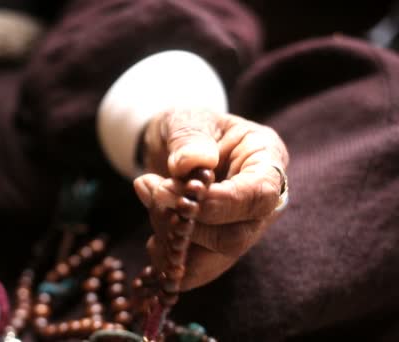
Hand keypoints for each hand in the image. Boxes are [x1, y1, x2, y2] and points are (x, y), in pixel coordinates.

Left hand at [134, 108, 288, 289]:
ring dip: (172, 239)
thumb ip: (189, 138)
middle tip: (150, 188)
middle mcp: (262, 201)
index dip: (217, 203)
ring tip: (149, 198)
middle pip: (237, 236)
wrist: (172, 144)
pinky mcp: (219, 247)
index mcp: (267, 159)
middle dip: (185, 222)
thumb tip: (190, 163)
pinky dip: (170, 260)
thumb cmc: (186, 126)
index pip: (259, 195)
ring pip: (216, 258)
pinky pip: (199, 270)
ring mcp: (243, 227)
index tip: (171, 191)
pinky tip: (154, 239)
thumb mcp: (185, 119)